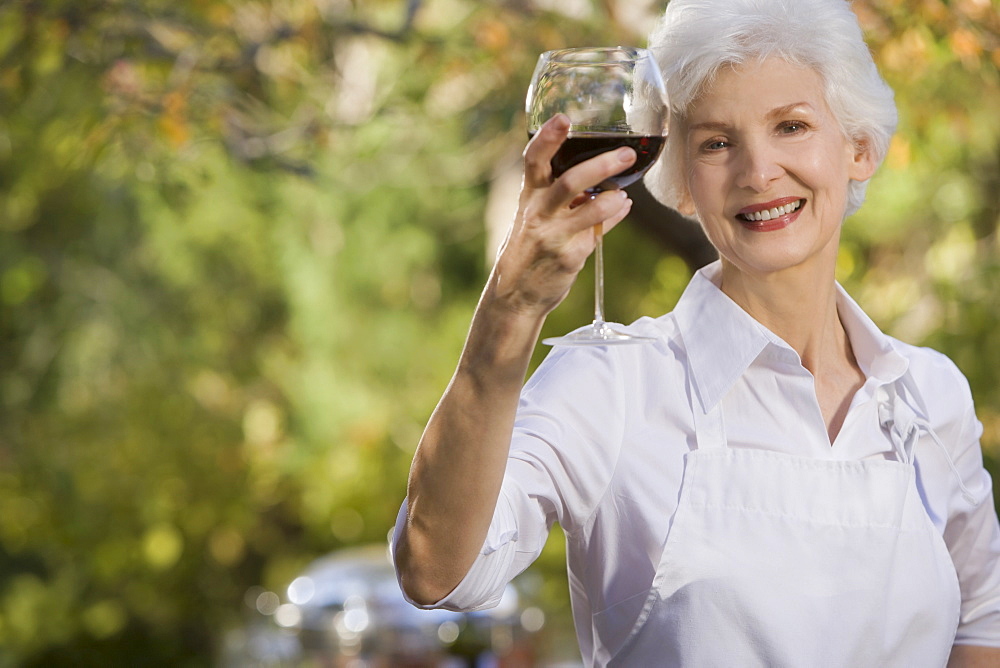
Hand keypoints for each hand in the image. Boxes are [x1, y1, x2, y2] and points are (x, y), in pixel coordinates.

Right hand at [492, 114, 635, 317]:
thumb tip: (596, 181)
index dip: (547, 137)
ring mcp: (553, 236)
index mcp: (527, 197)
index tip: (564, 118)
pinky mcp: (569, 257)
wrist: (515, 295)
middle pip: (569, 182)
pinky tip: (622, 207)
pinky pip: (599, 233)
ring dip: (613, 199)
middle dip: (600, 165)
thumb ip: (559, 199)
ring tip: (625, 192)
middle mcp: (537, 214)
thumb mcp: (533, 218)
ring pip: (591, 211)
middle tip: (626, 155)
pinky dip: (615, 216)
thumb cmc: (527, 249)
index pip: (533, 160)